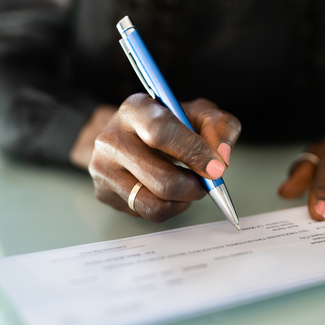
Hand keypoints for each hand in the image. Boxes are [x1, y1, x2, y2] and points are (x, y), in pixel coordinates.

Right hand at [88, 93, 241, 221]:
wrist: (129, 134)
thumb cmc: (168, 124)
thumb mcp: (198, 113)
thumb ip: (220, 127)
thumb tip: (220, 157)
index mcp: (135, 109)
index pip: (161, 131)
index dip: (193, 151)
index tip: (214, 166)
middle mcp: (112, 138)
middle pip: (162, 179)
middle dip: (194, 187)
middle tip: (204, 181)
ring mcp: (103, 168)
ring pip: (154, 204)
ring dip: (182, 201)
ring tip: (186, 186)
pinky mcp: (104, 192)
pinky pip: (146, 214)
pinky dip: (168, 207)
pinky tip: (168, 192)